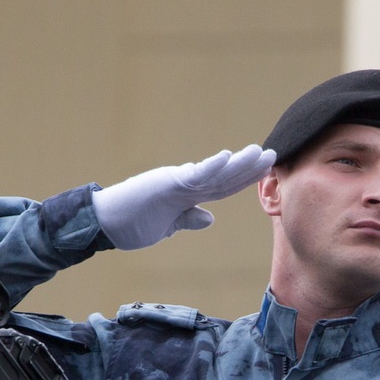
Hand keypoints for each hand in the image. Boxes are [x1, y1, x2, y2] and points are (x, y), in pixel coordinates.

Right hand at [92, 144, 275, 249]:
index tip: (265, 172)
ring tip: (260, 153)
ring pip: (214, 173)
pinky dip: (211, 166)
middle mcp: (184, 184)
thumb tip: (209, 218)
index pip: (222, 187)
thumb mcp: (166, 227)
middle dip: (249, 168)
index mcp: (186, 195)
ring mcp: (176, 182)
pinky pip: (193, 175)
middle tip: (273, 154)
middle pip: (224, 177)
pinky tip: (227, 157)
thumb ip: (188, 219)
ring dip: (238, 163)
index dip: (243, 180)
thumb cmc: (131, 224)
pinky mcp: (166, 183)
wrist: (105, 224)